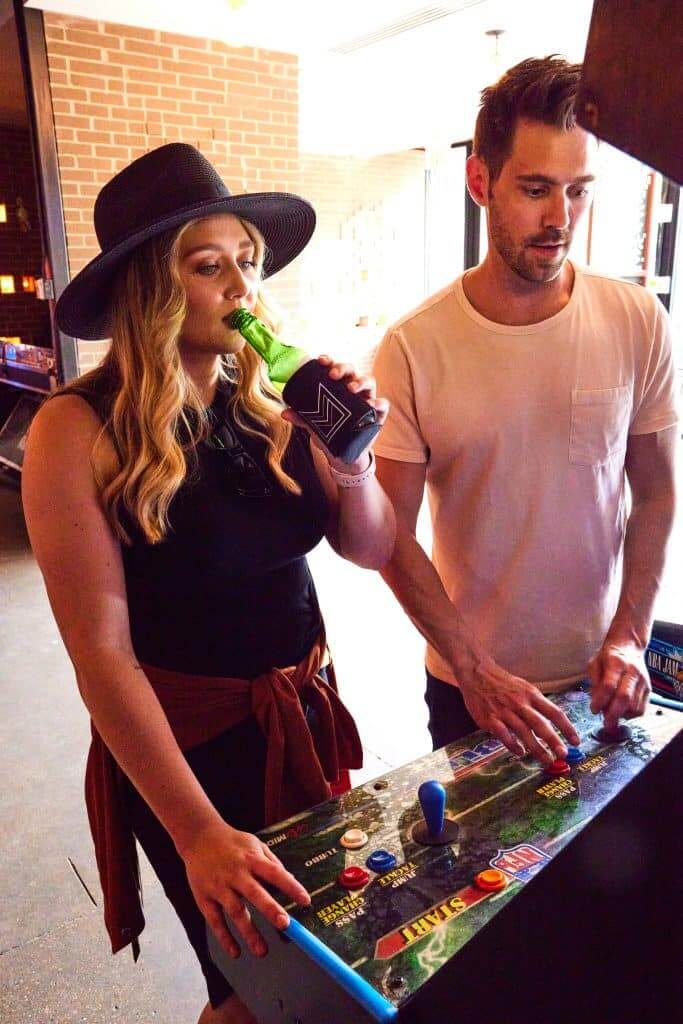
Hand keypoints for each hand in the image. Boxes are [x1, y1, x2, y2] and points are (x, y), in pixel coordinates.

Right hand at [181, 819, 309, 959]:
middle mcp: (236, 873)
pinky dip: (224, 937)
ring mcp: (219, 886)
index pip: (275, 873)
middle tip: (285, 925)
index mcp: (252, 859)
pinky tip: (235, 952)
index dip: (291, 887)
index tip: (306, 901)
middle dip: (270, 909)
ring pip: (235, 911)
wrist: (198, 836)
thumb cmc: (232, 842)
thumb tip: (292, 882)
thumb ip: (272, 863)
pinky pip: (215, 920)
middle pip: (255, 893)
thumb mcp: (255, 844)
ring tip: (262, 951)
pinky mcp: (204, 897)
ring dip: (249, 932)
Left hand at [282, 355, 388, 471]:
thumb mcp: (315, 426)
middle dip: (343, 368)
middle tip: (333, 375)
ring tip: (350, 388)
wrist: (344, 456)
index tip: (320, 360)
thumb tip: (284, 413)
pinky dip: (378, 403)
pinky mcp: (378, 415)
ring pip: (369, 382)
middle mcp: (354, 390)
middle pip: (352, 371)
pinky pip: (383, 405)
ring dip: (360, 382)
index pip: (335, 368)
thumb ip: (302, 418)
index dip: (330, 361)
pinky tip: (372, 405)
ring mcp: (367, 400)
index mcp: (338, 387)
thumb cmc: (331, 433)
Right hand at [458, 658, 580, 764]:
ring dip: (536, 748)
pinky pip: (504, 734)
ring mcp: (504, 711)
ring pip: (524, 732)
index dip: (567, 728)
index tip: (576, 741)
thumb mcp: (524, 688)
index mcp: (531, 695)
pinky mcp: (490, 718)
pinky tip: (520, 753)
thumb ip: (536, 705)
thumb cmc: (503, 683)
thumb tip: (551, 724)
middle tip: (564, 755)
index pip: (554, 712)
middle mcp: (520, 703)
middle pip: (541, 724)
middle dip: (554, 741)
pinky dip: (512, 745)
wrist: (476, 673)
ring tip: (546, 760)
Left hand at [588, 640, 650, 728]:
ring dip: (622, 716)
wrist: (629, 646)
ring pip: (635, 706)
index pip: (609, 685)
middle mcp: (632, 672)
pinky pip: (641, 708)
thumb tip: (596, 704)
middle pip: (624, 698)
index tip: (593, 710)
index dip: (600, 701)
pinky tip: (622, 712)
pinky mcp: (649, 689)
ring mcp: (643, 681)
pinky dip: (631, 715)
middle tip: (605, 724)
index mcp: (616, 663)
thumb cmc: (608, 656)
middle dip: (613, 715)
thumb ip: (594, 683)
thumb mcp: (594, 663)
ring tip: (612, 715)